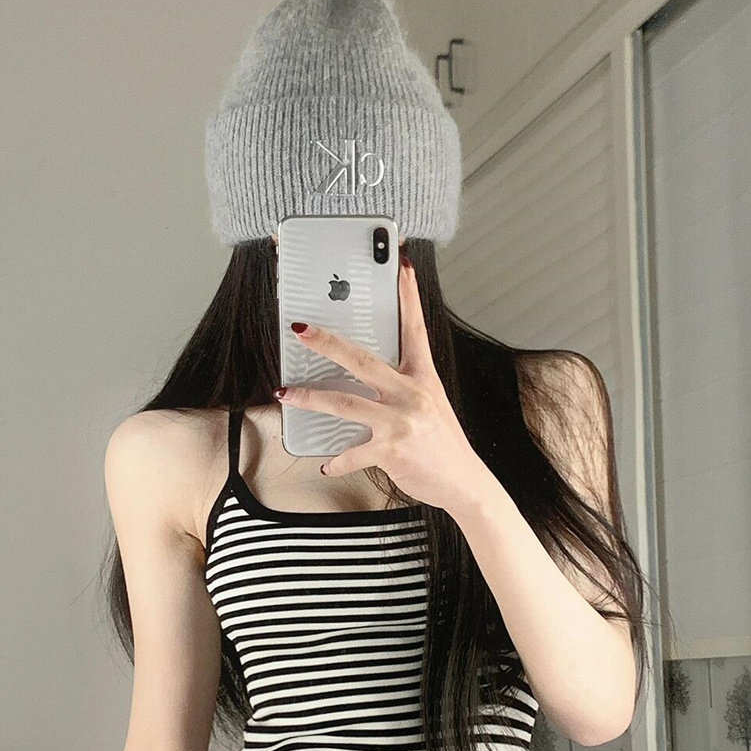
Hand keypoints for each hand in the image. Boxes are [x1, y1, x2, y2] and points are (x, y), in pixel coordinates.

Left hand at [277, 258, 492, 516]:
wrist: (464, 483)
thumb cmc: (443, 444)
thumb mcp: (431, 406)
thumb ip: (403, 389)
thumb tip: (366, 380)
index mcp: (424, 378)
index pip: (416, 328)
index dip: (408, 296)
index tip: (401, 268)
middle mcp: (412, 395)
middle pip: (362, 360)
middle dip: (327, 343)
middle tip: (301, 329)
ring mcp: (401, 422)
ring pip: (344, 403)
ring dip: (310, 398)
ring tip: (287, 394)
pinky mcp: (391, 450)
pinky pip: (352, 453)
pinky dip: (337, 460)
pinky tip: (327, 463)